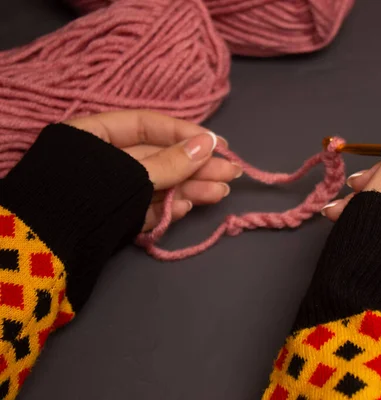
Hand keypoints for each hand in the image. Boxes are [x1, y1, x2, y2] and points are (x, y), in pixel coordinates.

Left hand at [64, 110, 241, 231]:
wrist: (43, 252)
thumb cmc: (84, 197)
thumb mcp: (131, 174)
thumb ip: (170, 162)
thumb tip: (208, 143)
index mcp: (93, 135)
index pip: (147, 125)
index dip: (185, 133)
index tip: (217, 143)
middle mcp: (102, 161)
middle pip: (158, 158)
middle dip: (196, 166)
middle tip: (232, 172)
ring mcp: (109, 192)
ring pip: (156, 185)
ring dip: (190, 189)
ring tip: (222, 192)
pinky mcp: (114, 219)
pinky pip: (145, 208)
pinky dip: (168, 208)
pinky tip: (190, 206)